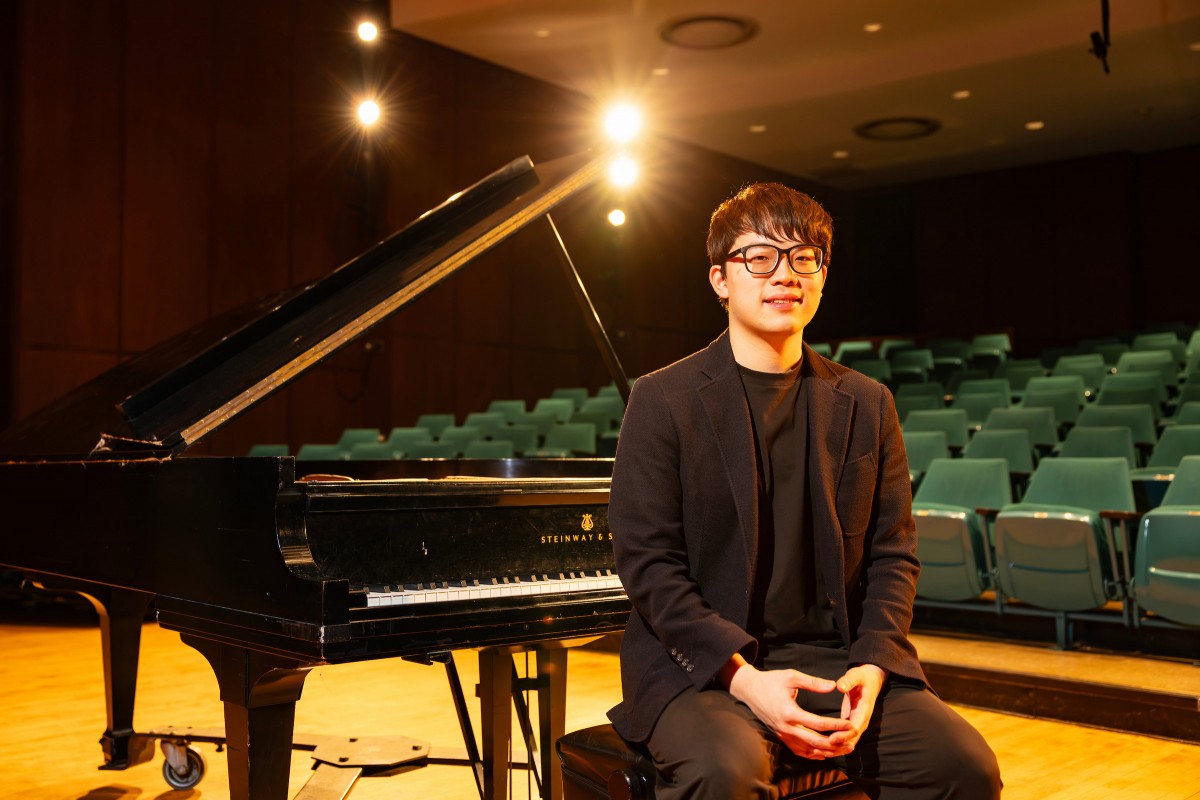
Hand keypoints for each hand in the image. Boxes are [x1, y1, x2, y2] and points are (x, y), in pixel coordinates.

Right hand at [724, 658, 852, 759]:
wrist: (749, 689)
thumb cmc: (771, 681)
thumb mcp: (791, 676)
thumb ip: (813, 682)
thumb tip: (833, 686)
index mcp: (789, 712)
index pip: (818, 723)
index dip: (837, 725)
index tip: (850, 724)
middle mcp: (786, 727)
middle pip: (816, 742)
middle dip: (836, 743)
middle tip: (853, 741)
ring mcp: (782, 734)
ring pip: (808, 750)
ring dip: (828, 751)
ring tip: (844, 749)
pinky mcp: (780, 736)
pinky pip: (799, 751)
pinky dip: (813, 754)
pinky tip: (825, 753)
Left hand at [826, 664, 887, 750]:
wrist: (870, 681)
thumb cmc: (862, 678)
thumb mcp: (856, 675)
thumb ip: (848, 681)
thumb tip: (839, 686)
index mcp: (864, 709)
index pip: (856, 727)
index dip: (844, 735)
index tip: (831, 738)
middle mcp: (862, 721)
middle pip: (851, 739)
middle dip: (837, 746)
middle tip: (820, 749)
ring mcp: (857, 725)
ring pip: (847, 743)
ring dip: (834, 749)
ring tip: (816, 752)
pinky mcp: (850, 725)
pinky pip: (844, 740)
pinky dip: (834, 746)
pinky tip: (820, 749)